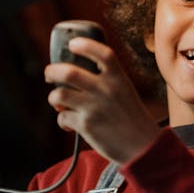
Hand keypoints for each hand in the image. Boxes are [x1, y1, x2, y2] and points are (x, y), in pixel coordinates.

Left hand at [45, 36, 160, 163]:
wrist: (143, 147)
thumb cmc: (132, 119)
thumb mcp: (125, 91)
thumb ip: (107, 80)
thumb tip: (75, 74)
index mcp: (118, 78)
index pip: (102, 53)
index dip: (84, 44)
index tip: (72, 44)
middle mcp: (106, 90)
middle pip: (68, 72)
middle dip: (51, 72)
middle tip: (50, 75)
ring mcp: (94, 107)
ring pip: (58, 94)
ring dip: (54, 98)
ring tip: (59, 103)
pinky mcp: (86, 125)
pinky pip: (62, 117)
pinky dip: (63, 121)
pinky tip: (70, 124)